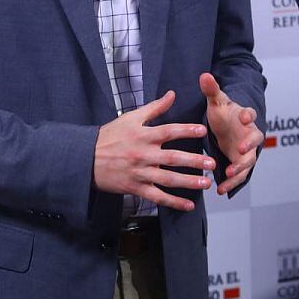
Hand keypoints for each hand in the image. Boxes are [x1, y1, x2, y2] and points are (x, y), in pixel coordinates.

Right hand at [93, 91, 215, 211]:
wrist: (86, 158)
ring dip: (189, 182)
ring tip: (206, 183)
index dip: (186, 130)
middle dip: (194, 161)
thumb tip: (172, 94)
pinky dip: (173, 202)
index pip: (168, 131)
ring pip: (168, 179)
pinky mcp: (136, 188)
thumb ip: (154, 108)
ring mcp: (140, 173)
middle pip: (173, 158)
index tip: (202, 131)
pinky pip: (157, 197)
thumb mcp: (130, 118)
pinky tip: (188, 205)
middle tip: (211, 163)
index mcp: (143, 135)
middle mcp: (143, 154)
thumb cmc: (109, 136)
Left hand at [200, 73, 263, 194]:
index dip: (249, 115)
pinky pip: (240, 175)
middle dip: (249, 146)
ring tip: (228, 175)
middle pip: (255, 140)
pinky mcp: (241, 163)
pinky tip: (219, 190)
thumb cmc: (224, 113)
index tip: (245, 117)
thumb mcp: (217, 102)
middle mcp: (250, 134)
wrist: (228, 127)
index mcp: (245, 117)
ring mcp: (247, 150)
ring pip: (248, 161)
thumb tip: (204, 75)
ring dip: (240, 169)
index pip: (251, 114)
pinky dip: (231, 182)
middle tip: (241, 151)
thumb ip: (211, 90)